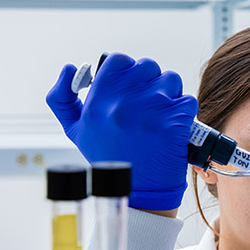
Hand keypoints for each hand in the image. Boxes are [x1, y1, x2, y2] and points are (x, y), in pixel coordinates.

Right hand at [45, 53, 196, 210]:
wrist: (139, 189)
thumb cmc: (109, 157)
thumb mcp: (75, 129)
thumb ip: (62, 97)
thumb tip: (70, 67)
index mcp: (98, 100)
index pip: (119, 60)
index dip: (129, 70)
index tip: (131, 86)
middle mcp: (123, 101)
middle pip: (148, 66)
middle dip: (151, 81)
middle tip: (148, 103)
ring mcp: (151, 110)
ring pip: (171, 80)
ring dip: (170, 94)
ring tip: (161, 115)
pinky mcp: (175, 122)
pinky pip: (187, 100)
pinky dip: (184, 111)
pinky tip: (174, 126)